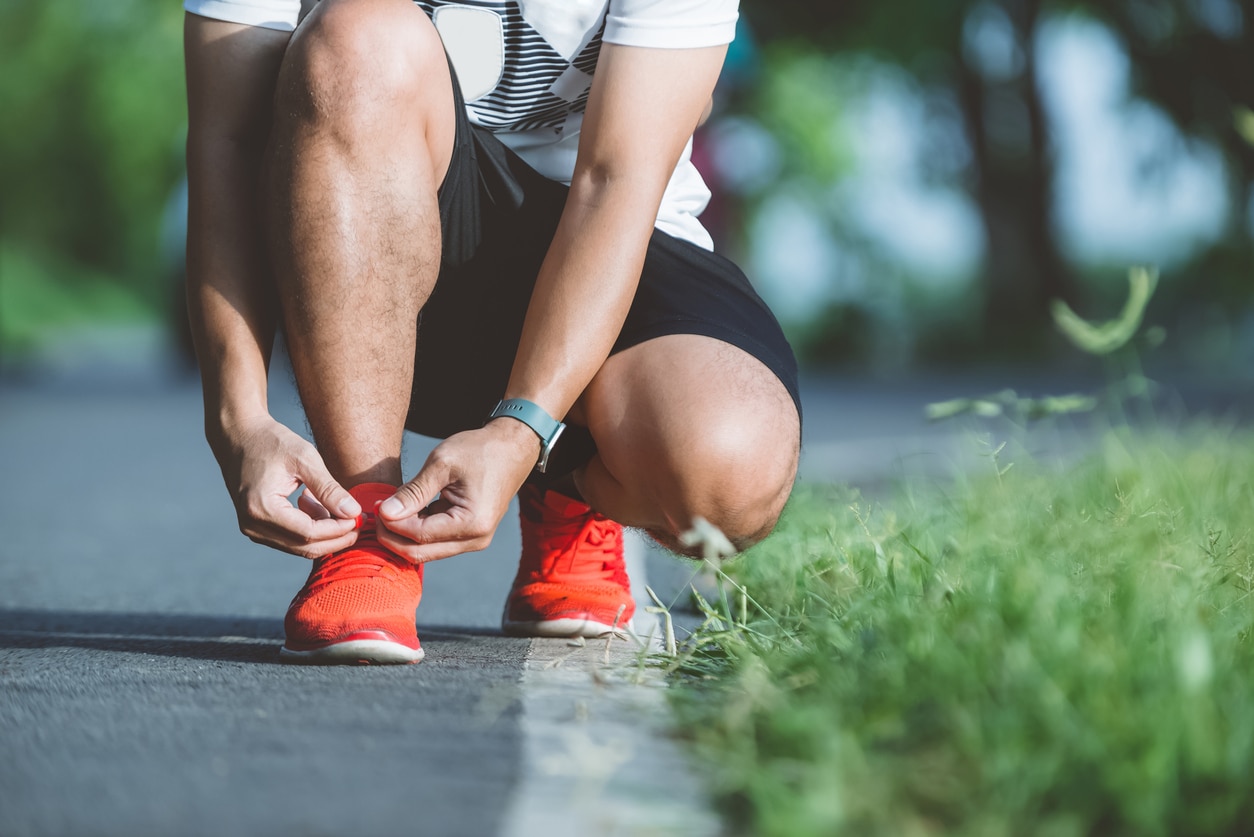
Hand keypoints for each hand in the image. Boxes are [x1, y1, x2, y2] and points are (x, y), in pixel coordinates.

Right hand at [211, 415, 362, 558]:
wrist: (240, 436)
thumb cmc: (272, 442)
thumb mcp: (305, 459)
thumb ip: (329, 489)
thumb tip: (353, 513)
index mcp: (262, 508)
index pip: (309, 533)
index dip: (338, 529)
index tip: (359, 517)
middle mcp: (253, 525)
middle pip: (305, 547)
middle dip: (336, 538)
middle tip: (358, 521)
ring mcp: (252, 529)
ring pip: (299, 546)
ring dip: (324, 532)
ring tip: (333, 504)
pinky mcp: (257, 527)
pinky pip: (290, 538)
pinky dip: (310, 528)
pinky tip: (315, 504)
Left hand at [376, 419, 539, 562]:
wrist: (513, 447)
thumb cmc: (480, 450)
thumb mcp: (442, 464)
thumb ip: (413, 492)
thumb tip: (385, 513)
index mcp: (472, 524)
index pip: (419, 536)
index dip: (392, 524)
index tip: (376, 505)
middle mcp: (476, 540)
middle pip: (420, 553)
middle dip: (393, 536)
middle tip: (377, 512)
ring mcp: (474, 540)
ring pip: (426, 551)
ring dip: (404, 534)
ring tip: (389, 508)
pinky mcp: (470, 535)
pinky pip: (436, 541)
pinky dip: (417, 529)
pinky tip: (407, 509)